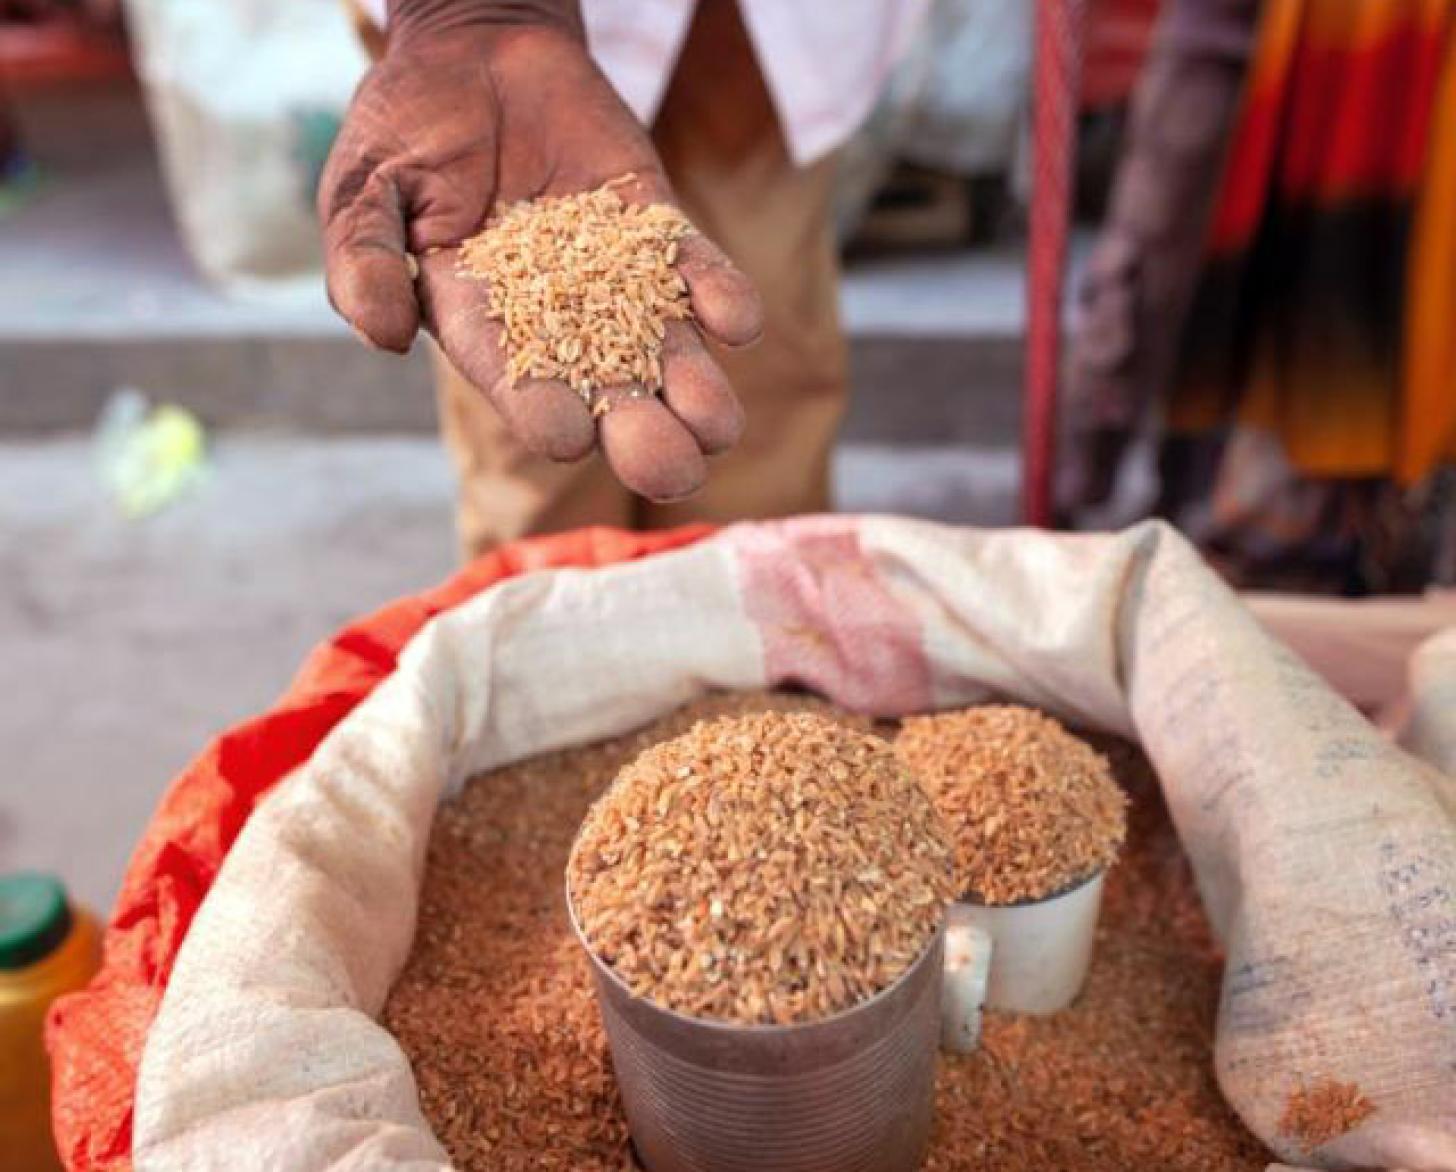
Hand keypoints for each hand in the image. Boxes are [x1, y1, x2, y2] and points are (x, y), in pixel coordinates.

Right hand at [319, 2, 762, 500]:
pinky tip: (736, 323)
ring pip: (665, 351)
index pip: (518, 384)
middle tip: (674, 473)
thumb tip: (381, 336)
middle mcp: (557, 321)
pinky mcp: (657, 230)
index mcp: (481, 328)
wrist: (476, 51)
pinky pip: (696, 271)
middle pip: (606, 393)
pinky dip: (719, 295)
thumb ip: (365, 259)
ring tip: (716, 427)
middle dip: (640, 437)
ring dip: (696, 391)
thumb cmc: (407, 129)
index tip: (569, 436)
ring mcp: (615, 279)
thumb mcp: (364, 188)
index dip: (543, 412)